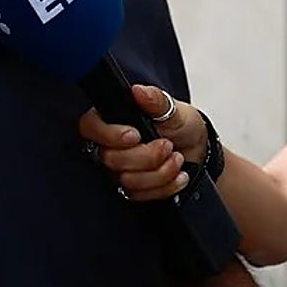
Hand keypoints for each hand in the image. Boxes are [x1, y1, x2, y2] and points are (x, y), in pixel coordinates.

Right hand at [78, 83, 208, 201]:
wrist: (197, 149)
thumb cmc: (180, 125)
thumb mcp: (172, 109)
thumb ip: (155, 99)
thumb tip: (138, 91)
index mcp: (110, 120)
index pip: (90, 128)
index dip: (109, 135)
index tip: (135, 135)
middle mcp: (109, 145)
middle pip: (111, 159)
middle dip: (146, 156)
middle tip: (167, 145)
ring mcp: (119, 169)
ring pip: (127, 180)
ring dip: (159, 172)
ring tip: (177, 159)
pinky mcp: (131, 188)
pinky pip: (140, 195)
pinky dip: (165, 186)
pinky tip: (179, 175)